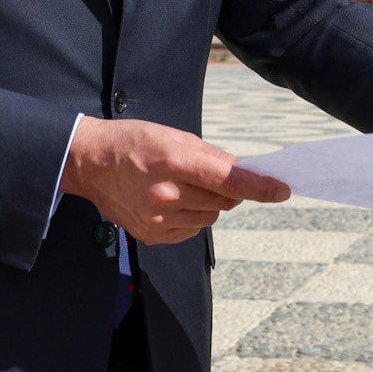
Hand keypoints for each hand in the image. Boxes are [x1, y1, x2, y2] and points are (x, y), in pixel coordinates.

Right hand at [61, 118, 288, 244]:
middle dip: (225, 189)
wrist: (90, 163)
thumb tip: (245, 171)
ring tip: (180, 186)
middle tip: (203, 174)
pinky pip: (191, 230)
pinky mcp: (152, 235)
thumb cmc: (133, 142)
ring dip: (207, 203)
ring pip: (209, 217)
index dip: (260, 186)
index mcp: (174, 163)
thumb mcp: (174, 136)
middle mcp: (167, 195)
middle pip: (224, 201)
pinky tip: (170, 201)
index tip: (282, 190)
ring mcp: (158, 219)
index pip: (229, 180)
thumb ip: (212, 156)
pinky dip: (191, 217)